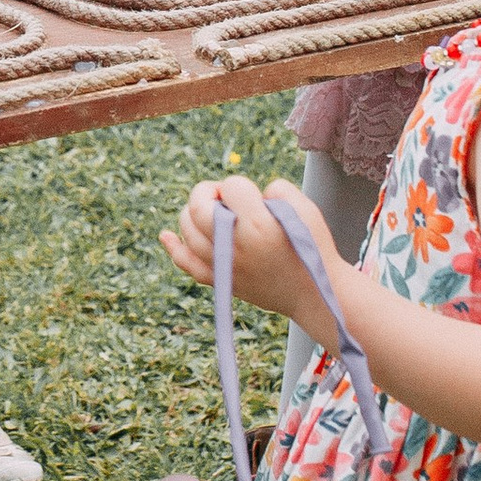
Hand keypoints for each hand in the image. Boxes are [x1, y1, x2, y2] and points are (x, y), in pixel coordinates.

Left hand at [158, 175, 339, 347]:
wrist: (315, 295)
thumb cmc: (314, 249)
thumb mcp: (307, 210)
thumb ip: (278, 190)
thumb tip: (252, 193)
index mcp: (258, 225)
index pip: (232, 186)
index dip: (242, 185)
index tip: (254, 195)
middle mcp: (236, 246)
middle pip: (199, 205)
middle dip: (208, 191)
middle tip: (225, 195)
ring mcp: (224, 266)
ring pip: (188, 229)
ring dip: (194, 212)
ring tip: (216, 212)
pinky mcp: (221, 281)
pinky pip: (186, 263)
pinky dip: (174, 247)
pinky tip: (165, 236)